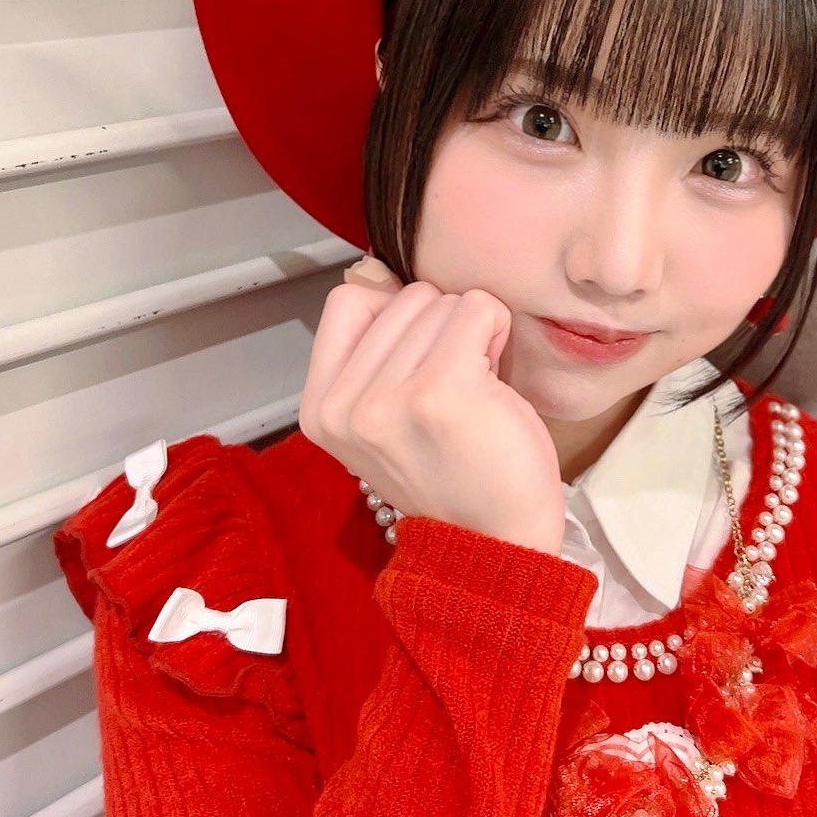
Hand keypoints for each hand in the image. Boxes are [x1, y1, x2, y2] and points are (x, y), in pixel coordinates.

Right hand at [299, 255, 565, 555]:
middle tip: (455, 393)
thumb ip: (372, 348)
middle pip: (403, 297)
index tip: (418, 367)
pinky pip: (478, 308)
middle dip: (441, 331)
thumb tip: (376, 271)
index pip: (349, 301)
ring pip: (442, 301)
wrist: (495, 545)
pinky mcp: (441, 391)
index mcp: (320, 408)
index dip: (397, 319)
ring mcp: (389, 399)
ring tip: (474, 394)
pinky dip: (496, 331)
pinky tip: (495, 381)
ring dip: (472, 336)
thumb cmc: (455, 473)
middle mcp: (345, 406)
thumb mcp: (384, 412)